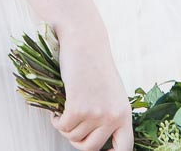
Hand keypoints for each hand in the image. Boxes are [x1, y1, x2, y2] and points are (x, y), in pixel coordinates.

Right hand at [51, 23, 133, 150]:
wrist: (85, 41)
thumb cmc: (95, 64)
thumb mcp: (111, 92)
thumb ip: (110, 114)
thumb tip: (99, 139)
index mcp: (124, 113)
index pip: (124, 148)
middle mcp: (113, 116)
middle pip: (91, 148)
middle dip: (76, 142)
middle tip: (71, 128)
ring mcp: (96, 113)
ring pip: (73, 136)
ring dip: (64, 127)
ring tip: (63, 112)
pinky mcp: (78, 108)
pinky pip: (62, 126)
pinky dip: (56, 120)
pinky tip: (56, 110)